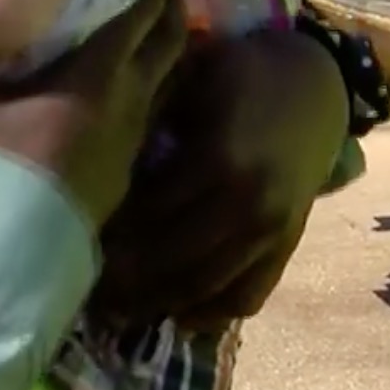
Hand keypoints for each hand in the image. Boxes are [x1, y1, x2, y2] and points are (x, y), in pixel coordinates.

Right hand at [0, 0, 189, 225]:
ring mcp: (131, 143)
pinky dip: (143, 99)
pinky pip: (144, 121)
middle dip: (168, 18)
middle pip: (166, 49)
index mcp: (95, 73)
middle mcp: (127, 102)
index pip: (134, 19)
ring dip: (160, 62)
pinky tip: (121, 102)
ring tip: (149, 44)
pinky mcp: (123, 176)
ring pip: (161, 88)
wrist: (11, 246)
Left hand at [91, 24, 349, 329]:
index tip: (76, 238)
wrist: (314, 87)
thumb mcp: (188, 84)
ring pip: (207, 286)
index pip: (151, 213)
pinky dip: (210, 311)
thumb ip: (148, 122)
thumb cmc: (238, 77)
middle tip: (87, 284)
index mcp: (219, 160)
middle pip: (175, 260)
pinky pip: (247, 296)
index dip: (112, 231)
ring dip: (161, 302)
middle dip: (128, 279)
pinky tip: (174, 311)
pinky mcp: (288, 247)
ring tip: (118, 306)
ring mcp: (273, 231)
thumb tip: (91, 160)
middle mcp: (249, 204)